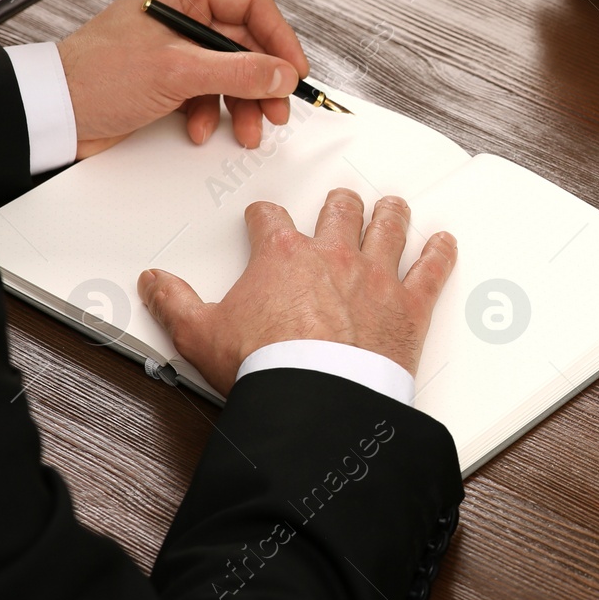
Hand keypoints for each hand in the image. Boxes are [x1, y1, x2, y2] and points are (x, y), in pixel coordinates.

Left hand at [56, 0, 308, 157]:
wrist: (52, 113)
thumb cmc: (95, 76)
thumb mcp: (177, 71)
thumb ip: (238, 70)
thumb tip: (283, 73)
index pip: (251, 3)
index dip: (278, 37)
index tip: (293, 70)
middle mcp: (181, 15)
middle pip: (246, 42)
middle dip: (263, 80)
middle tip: (277, 109)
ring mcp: (176, 48)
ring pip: (231, 71)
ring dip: (243, 103)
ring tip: (247, 130)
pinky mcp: (169, 78)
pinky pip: (210, 92)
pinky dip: (213, 112)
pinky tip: (200, 128)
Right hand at [139, 189, 456, 395]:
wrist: (316, 399)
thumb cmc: (266, 367)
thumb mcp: (199, 335)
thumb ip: (174, 303)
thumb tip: (154, 282)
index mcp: (283, 257)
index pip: (270, 220)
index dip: (265, 215)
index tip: (263, 216)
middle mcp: (334, 257)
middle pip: (340, 211)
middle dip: (339, 203)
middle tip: (340, 201)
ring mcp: (375, 278)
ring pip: (389, 227)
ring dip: (391, 213)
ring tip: (393, 205)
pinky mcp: (409, 305)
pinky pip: (432, 269)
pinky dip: (440, 253)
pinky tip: (444, 242)